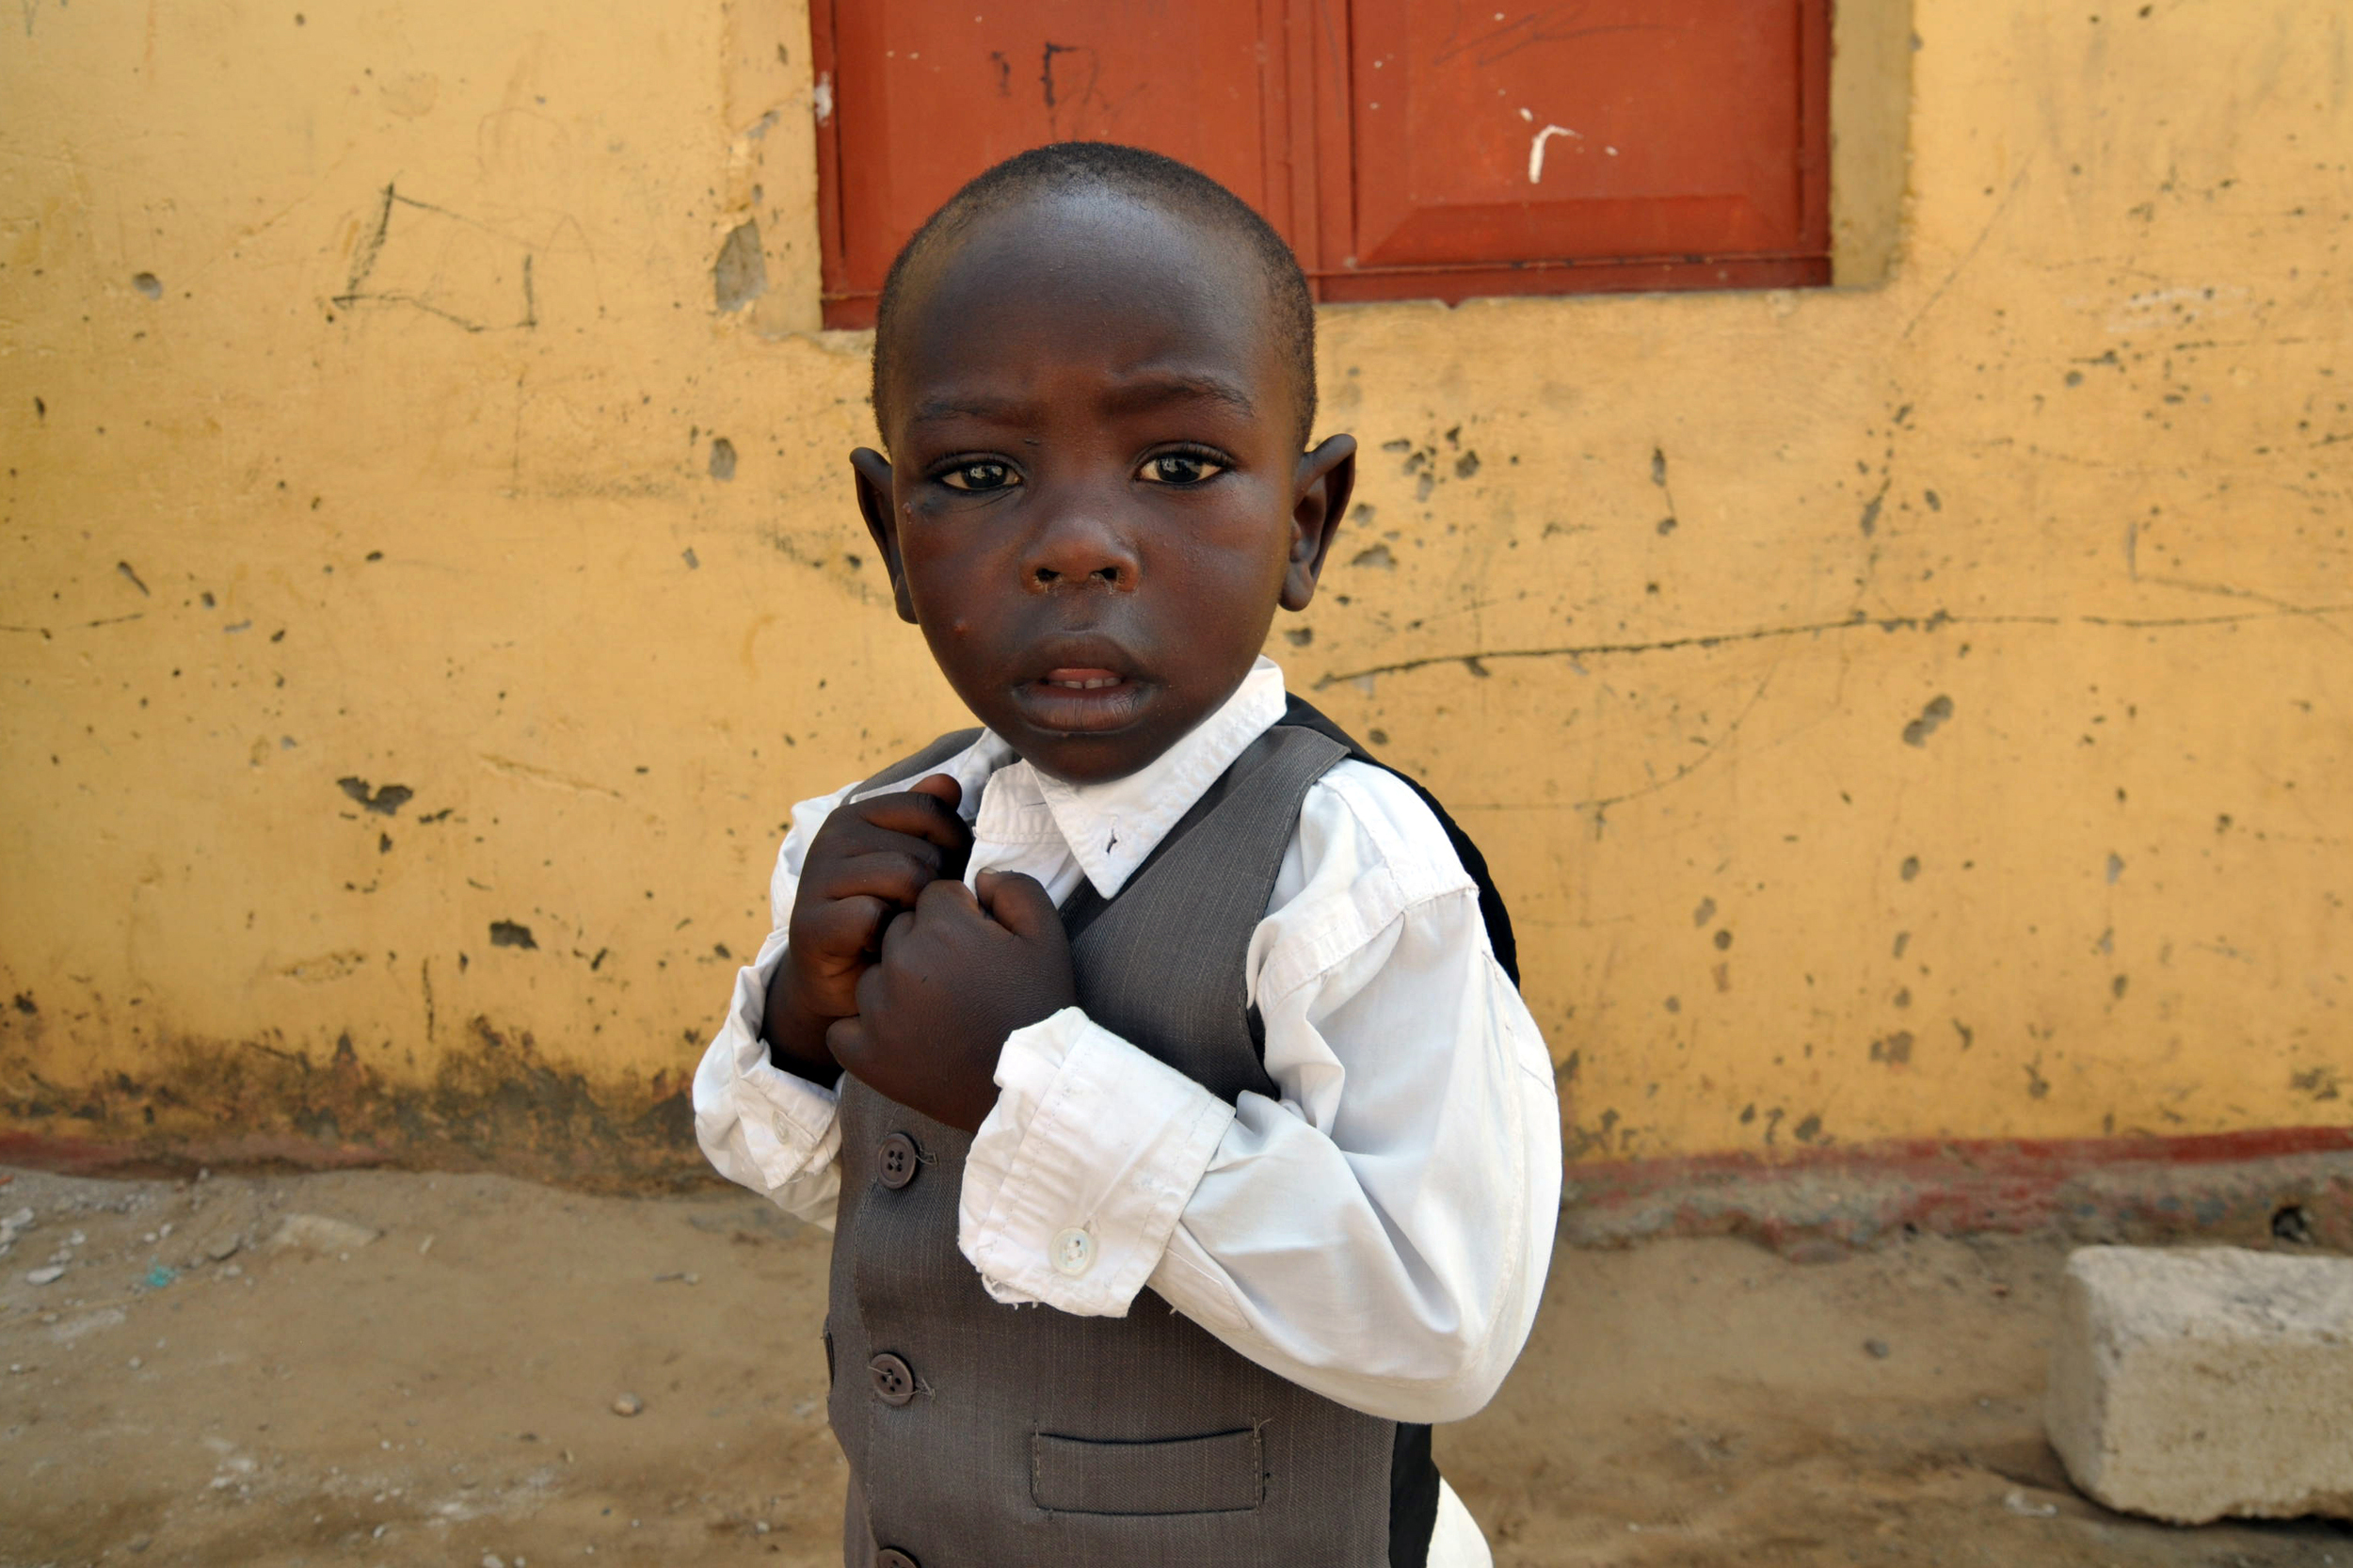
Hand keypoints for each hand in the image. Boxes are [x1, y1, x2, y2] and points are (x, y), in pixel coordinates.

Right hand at [762, 774, 970, 1083]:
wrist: (837, 983)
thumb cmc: (885, 920)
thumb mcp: (912, 866)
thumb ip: (929, 823)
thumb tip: (948, 784)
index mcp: (859, 814)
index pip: (933, 810)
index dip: (955, 847)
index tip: (945, 879)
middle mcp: (834, 836)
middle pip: (925, 851)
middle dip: (938, 890)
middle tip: (918, 916)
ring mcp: (817, 876)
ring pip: (906, 878)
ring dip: (917, 915)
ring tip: (903, 930)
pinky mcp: (810, 922)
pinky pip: (874, 916)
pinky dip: (888, 939)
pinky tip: (881, 949)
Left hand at [827, 870, 1074, 1131]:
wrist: (1031, 1087)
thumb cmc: (1040, 1008)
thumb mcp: (1046, 936)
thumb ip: (1013, 887)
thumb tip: (978, 876)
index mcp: (942, 928)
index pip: (933, 896)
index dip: (961, 919)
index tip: (980, 949)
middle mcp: (901, 964)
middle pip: (899, 931)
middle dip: (925, 947)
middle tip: (960, 984)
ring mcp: (878, 1012)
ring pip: (873, 976)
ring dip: (895, 986)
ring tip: (936, 1014)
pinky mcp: (865, 1054)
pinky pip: (844, 1027)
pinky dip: (864, 1031)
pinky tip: (900, 1037)